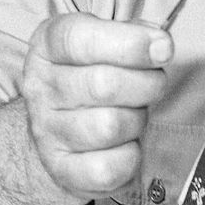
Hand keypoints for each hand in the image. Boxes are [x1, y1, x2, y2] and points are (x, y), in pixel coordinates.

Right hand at [22, 15, 172, 197]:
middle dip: (146, 85)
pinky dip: (130, 157)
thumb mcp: (108, 43)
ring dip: (137, 121)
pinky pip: (109, 167)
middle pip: (103, 84)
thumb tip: (160, 44)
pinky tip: (126, 145)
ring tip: (133, 116)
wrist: (63, 132)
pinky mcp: (62, 169)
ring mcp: (47, 131)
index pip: (78, 39)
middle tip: (153, 86)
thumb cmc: (95, 78)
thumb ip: (135, 35)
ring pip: (110, 126)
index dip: (130, 44)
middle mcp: (41, 87)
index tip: (164, 48)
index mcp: (48, 47)